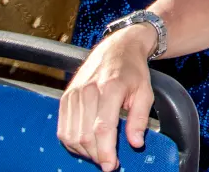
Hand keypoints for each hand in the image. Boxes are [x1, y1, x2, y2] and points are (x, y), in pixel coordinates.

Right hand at [58, 25, 157, 170]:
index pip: (103, 128)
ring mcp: (73, 94)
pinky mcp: (65, 97)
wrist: (117, 48)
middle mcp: (88, 91)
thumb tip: (135, 143)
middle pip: (85, 135)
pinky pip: (63, 128)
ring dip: (85, 151)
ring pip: (72, 135)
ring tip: (100, 153)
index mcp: (110, 88)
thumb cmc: (133, 70)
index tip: (111, 165)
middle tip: (109, 162)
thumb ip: (140, 119)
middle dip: (97, 155)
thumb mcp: (145, 92)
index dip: (106, 151)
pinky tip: (86, 145)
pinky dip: (73, 142)